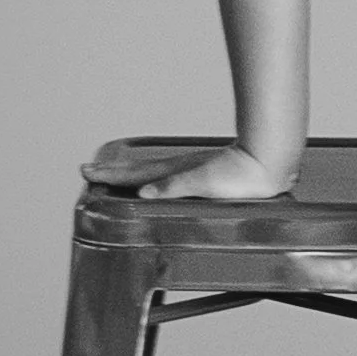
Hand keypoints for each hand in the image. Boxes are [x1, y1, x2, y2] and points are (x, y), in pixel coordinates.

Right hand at [82, 144, 295, 202]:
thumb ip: (172, 187)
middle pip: (138, 170)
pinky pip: (167, 177)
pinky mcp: (204, 175)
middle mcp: (180, 170)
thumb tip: (142, 192)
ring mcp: (191, 171)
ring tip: (114, 174)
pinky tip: (155, 184)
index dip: (111, 174)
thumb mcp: (204, 183)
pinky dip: (152, 178)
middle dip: (112, 171)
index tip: (86, 171)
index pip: (134, 174)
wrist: (270, 164)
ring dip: (130, 173)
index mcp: (175, 173)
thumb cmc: (243, 176)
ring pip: (152, 171)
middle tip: (88, 170)